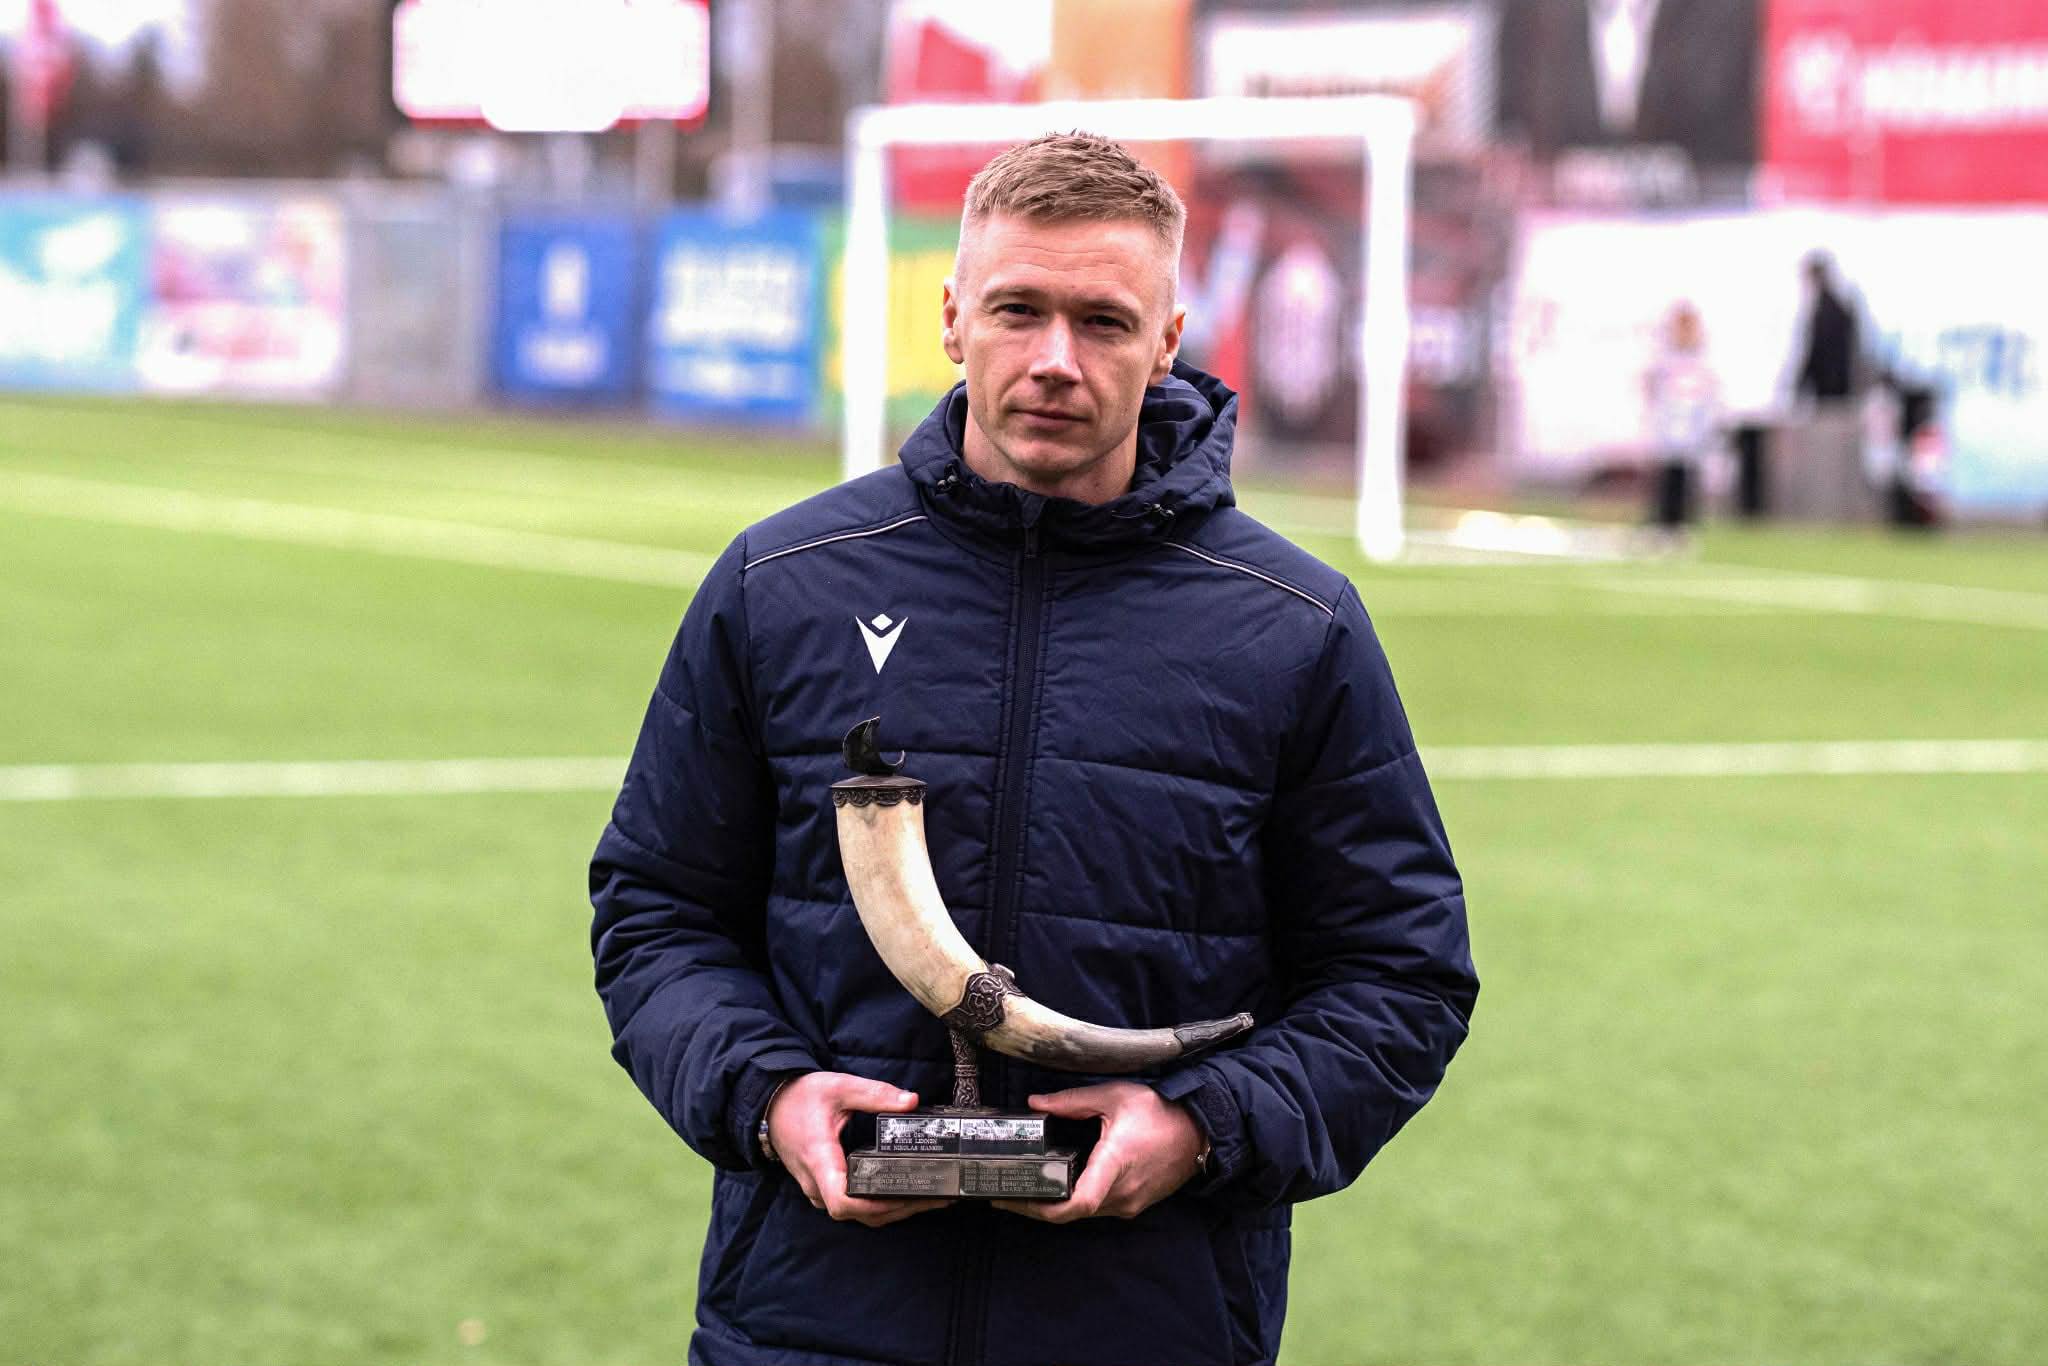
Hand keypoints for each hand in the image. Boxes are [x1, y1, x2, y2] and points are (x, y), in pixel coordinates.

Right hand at [766, 1072, 952, 1227]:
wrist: (771, 1105)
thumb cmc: (801, 1098)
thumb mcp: (839, 1087)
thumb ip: (875, 1094)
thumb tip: (911, 1101)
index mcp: (820, 1159)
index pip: (842, 1202)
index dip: (874, 1206)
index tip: (904, 1195)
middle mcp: (817, 1183)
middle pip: (859, 1213)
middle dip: (898, 1209)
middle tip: (935, 1197)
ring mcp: (818, 1190)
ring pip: (857, 1215)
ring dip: (892, 1211)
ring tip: (929, 1199)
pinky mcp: (824, 1189)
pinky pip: (852, 1208)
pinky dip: (879, 1207)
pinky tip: (903, 1195)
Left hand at [992, 1082, 1205, 1222]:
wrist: (1200, 1129)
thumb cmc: (1160, 1111)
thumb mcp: (1113, 1096)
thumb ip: (1071, 1101)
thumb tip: (1035, 1103)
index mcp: (1114, 1163)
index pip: (1080, 1201)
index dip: (1046, 1207)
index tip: (1017, 1199)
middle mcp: (1122, 1192)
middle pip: (1072, 1212)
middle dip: (1037, 1206)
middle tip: (1005, 1193)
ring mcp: (1130, 1203)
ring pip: (1085, 1213)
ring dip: (1057, 1205)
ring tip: (1027, 1188)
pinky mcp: (1135, 1205)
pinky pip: (1100, 1209)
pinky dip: (1078, 1201)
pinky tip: (1061, 1185)